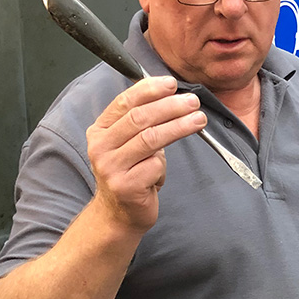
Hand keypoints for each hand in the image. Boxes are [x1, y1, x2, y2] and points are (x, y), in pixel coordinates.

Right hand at [85, 76, 207, 231]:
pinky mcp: (126, 186)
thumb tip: (172, 97)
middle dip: (170, 106)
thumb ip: (141, 123)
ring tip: (199, 120)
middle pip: (140, 118)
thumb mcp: (128, 145)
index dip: (149, 90)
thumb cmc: (130, 175)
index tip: (171, 84)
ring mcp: (111, 167)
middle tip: (192, 102)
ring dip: (178, 127)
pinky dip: (164, 168)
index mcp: (99, 131)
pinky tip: (160, 175)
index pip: (124, 102)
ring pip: (150, 139)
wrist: (118, 215)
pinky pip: (155, 166)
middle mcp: (100, 147)